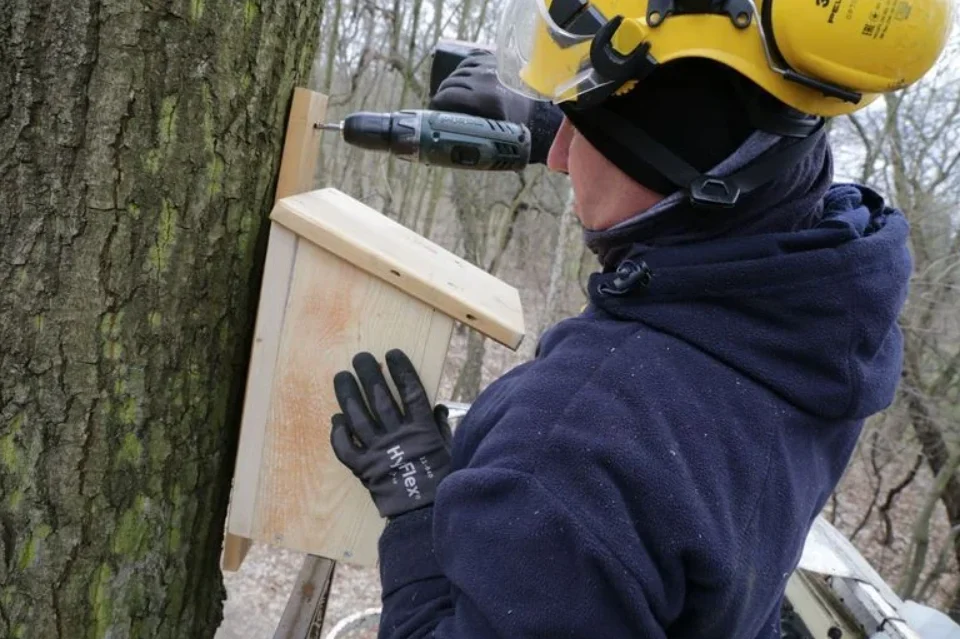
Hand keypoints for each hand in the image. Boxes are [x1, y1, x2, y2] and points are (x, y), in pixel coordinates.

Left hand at [330, 349, 451, 517]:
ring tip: (341, 377)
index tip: (391, 353)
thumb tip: (437, 407)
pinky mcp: (363, 468)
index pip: (411, 391)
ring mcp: (378, 451)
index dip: (401, 371)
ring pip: (358, 417)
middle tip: (360, 357)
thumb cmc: (439, 480)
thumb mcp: (447, 450)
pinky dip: (338, 434)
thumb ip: (440, 427)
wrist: (422, 514)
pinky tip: (335, 419)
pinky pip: (345, 448)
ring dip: (348, 395)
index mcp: (421, 429)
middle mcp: (397, 435)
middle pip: (380, 398)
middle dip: (369, 375)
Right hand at [429, 49, 560, 163]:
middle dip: (443, 97)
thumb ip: (469, 139)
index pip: (446, 97)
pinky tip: (463, 81)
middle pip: (449, 84)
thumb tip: (444, 144)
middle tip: (443, 109)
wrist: (542, 116)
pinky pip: (469, 62)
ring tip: (453, 97)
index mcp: (486, 101)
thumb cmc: (518, 134)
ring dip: (452, 84)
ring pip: (458, 72)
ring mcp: (492, 68)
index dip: (436, 106)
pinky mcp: (496, 62)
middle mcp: (487, 81)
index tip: (435, 114)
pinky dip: (463, 71)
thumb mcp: (492, 140)